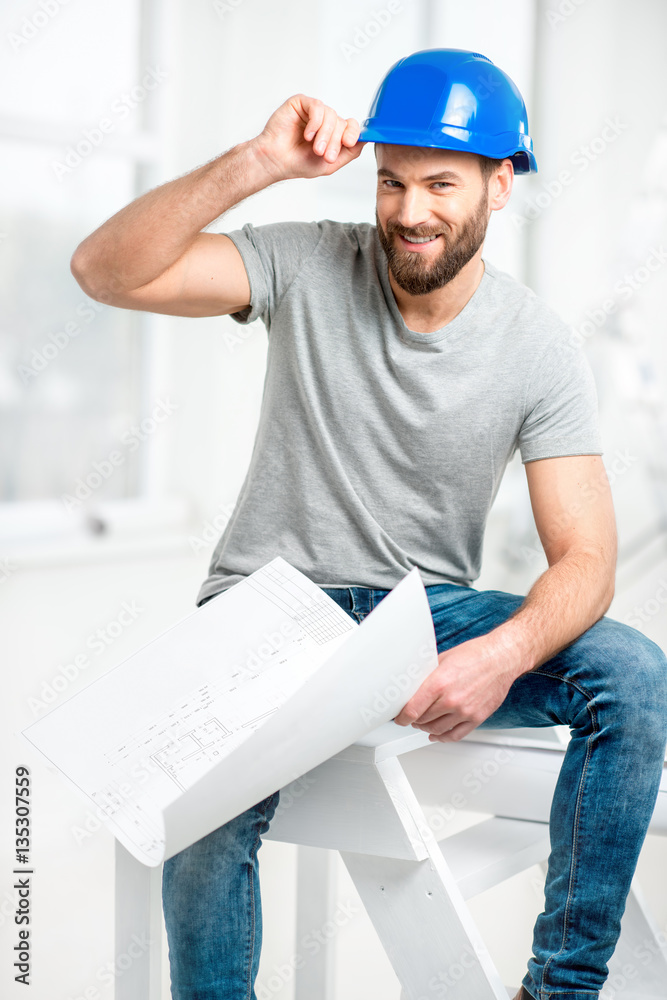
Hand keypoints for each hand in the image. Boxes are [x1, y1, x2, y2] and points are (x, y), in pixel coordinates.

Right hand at [250, 94, 364, 182]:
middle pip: (342, 122)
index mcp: (333, 133)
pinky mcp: (301, 103)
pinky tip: (307, 135)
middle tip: (325, 155)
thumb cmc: (298, 162)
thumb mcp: (330, 163)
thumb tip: (365, 140)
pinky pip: (317, 107)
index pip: (351, 126)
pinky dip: (315, 123)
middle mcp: (325, 120)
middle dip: (335, 141)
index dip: (353, 133)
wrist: (276, 161)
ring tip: (314, 148)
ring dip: (324, 134)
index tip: (348, 143)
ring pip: (331, 115)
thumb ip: (350, 153)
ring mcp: (313, 111)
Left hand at [393, 628, 526, 741]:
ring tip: (422, 724)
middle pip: (423, 720)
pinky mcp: (477, 718)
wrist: (502, 659)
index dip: (401, 717)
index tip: (399, 718)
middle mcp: (452, 700)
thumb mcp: (444, 658)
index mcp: (439, 683)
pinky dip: (443, 737)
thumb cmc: (476, 655)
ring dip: (426, 729)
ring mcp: (465, 711)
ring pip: (437, 730)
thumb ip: (428, 674)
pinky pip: (456, 735)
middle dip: (413, 720)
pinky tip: (437, 735)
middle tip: (410, 717)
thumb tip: (413, 684)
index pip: (413, 709)